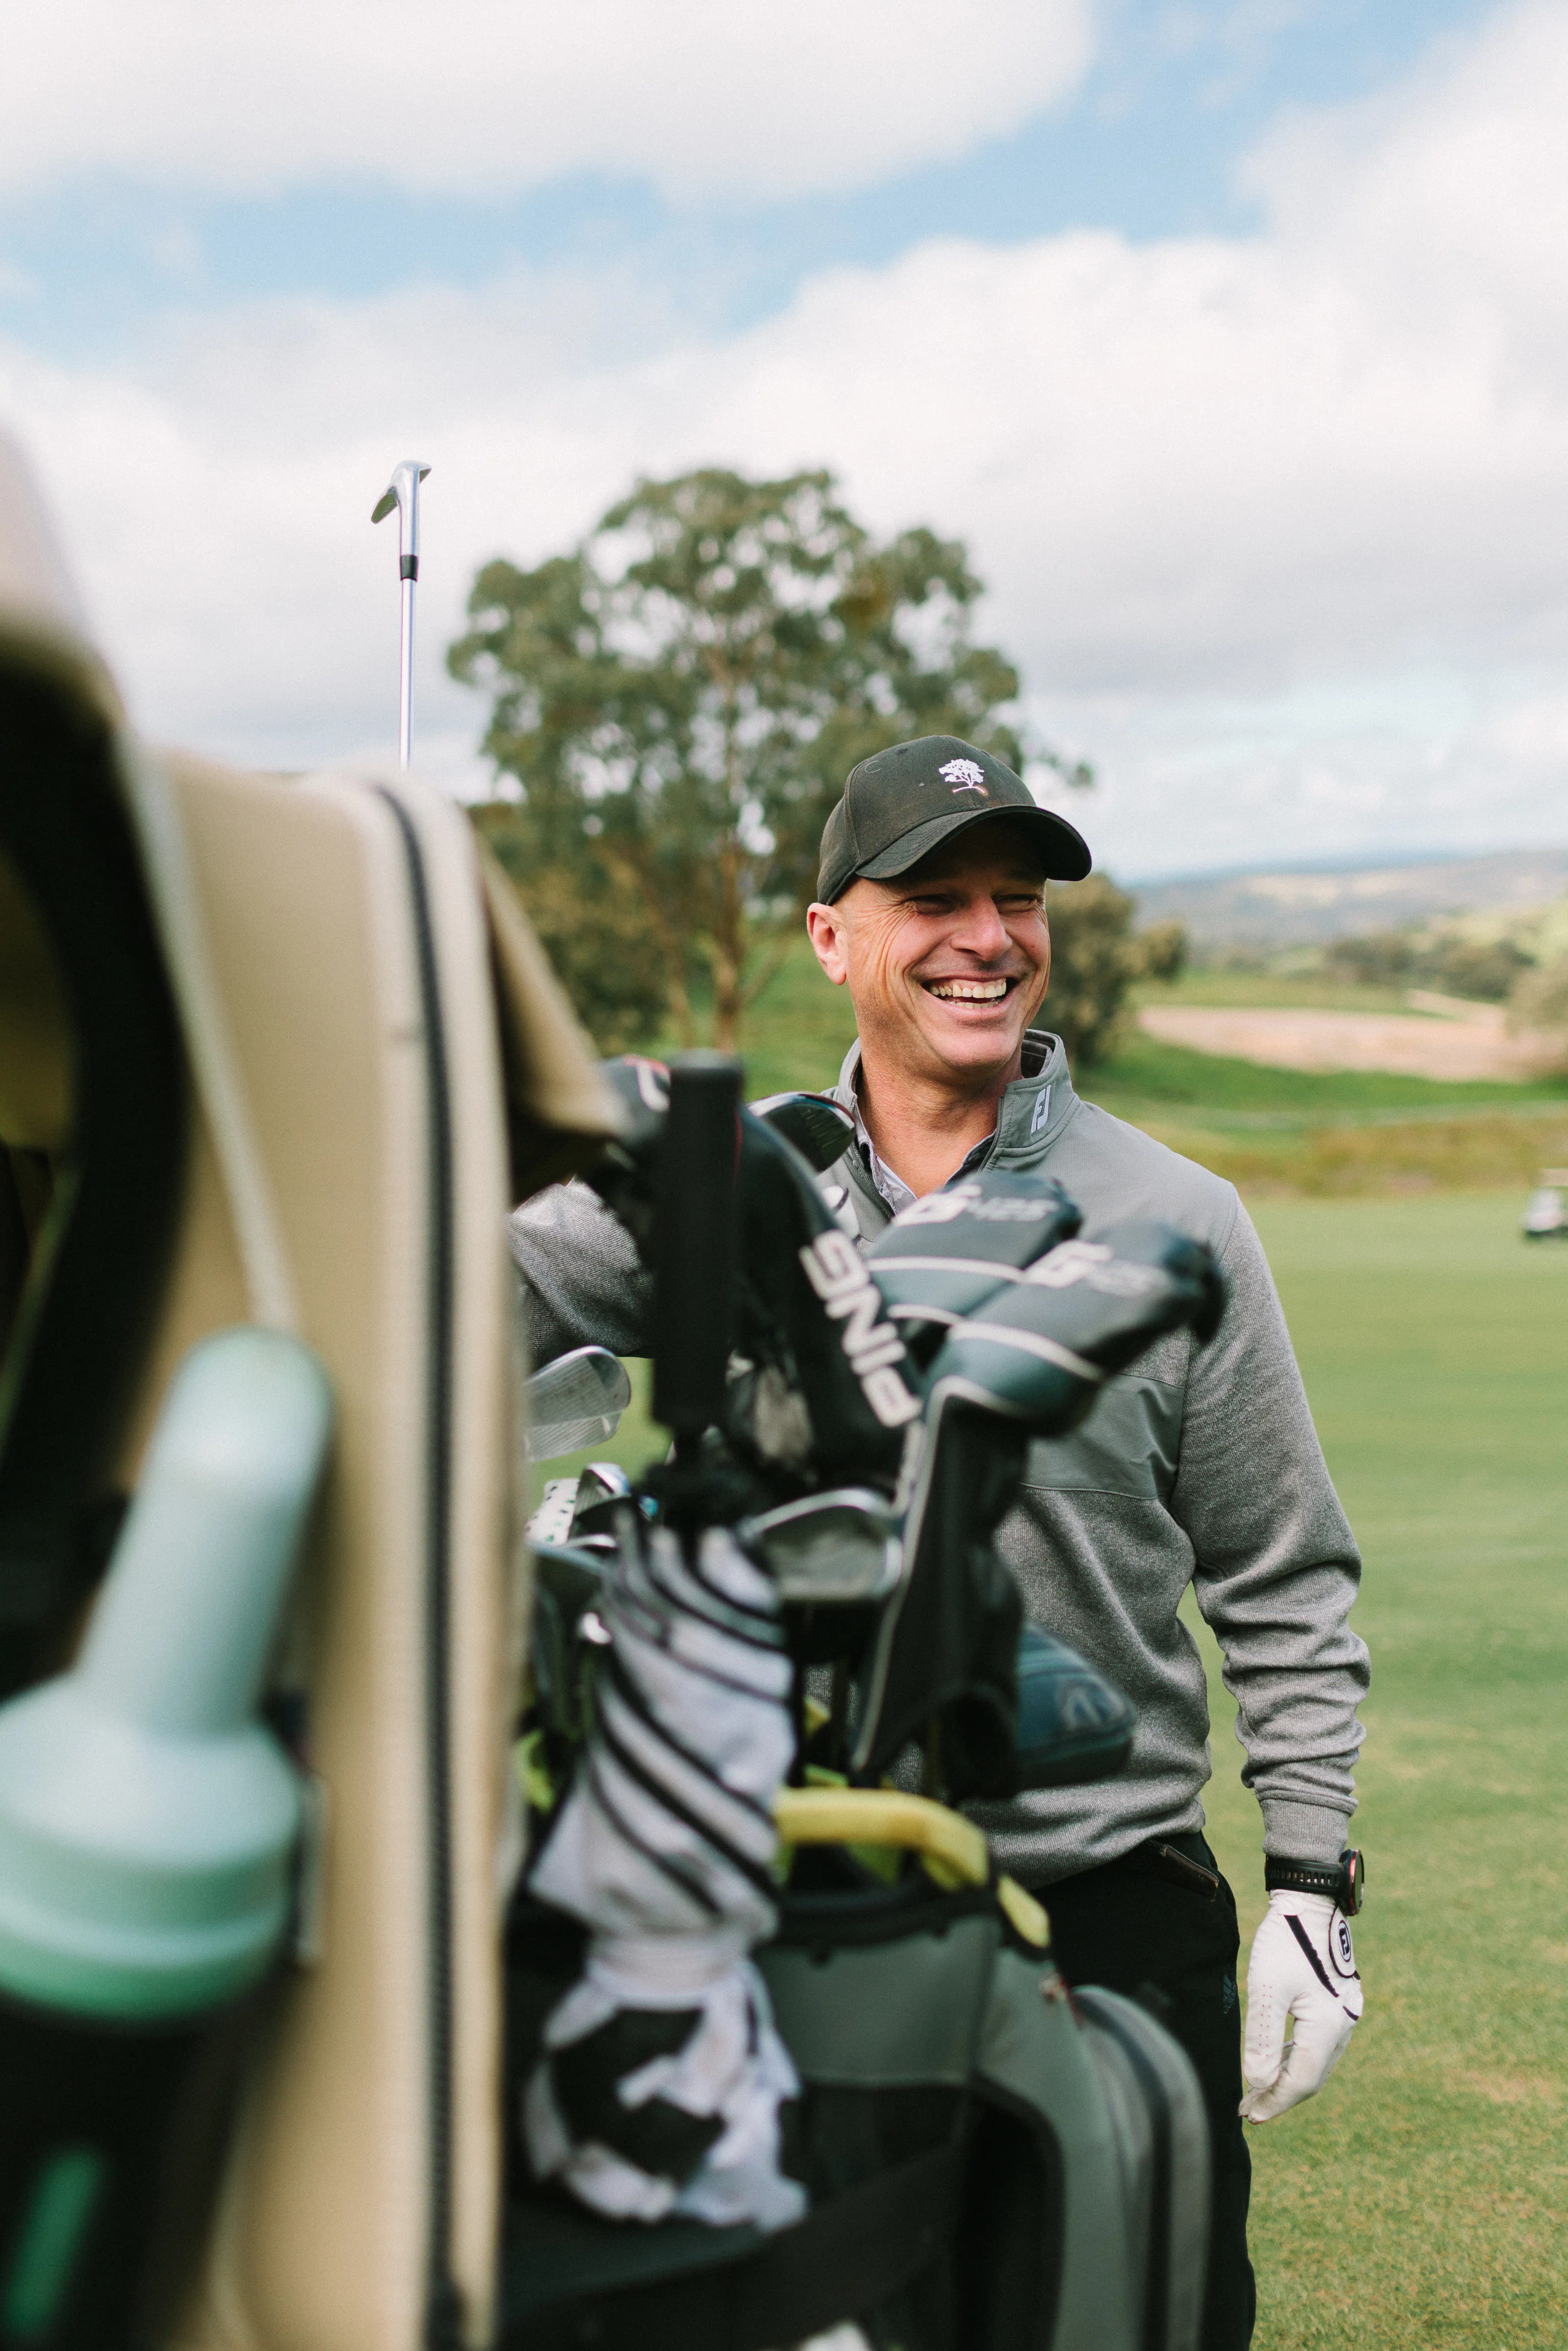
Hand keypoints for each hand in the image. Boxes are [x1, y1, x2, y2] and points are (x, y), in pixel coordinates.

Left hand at [1240, 1891, 1362, 2123]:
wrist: (1309, 1900)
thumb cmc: (1285, 1940)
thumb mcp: (1266, 1988)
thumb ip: (1263, 2039)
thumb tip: (1258, 2083)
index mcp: (1328, 2026)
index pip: (1301, 2081)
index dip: (1275, 2101)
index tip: (1249, 2115)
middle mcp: (1343, 2025)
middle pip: (1312, 2077)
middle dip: (1280, 2096)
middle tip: (1250, 2110)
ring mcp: (1345, 2015)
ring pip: (1317, 2063)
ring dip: (1289, 2079)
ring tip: (1260, 2091)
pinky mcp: (1338, 2005)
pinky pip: (1319, 2045)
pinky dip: (1298, 2058)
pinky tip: (1279, 2061)